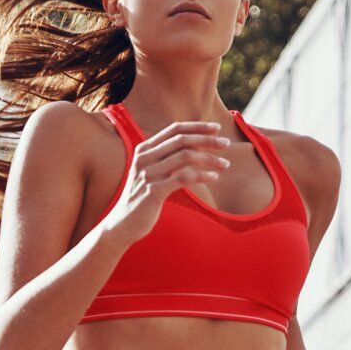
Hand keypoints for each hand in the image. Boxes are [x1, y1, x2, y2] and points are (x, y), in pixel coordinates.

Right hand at [104, 121, 231, 243]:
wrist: (123, 223)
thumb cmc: (143, 198)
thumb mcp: (152, 173)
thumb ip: (166, 159)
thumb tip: (193, 148)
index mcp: (145, 149)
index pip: (174, 129)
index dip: (197, 126)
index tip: (217, 128)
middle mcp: (145, 157)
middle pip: (182, 140)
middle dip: (207, 140)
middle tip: (227, 144)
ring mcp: (148, 173)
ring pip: (185, 156)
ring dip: (209, 159)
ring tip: (225, 164)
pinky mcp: (154, 191)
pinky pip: (183, 178)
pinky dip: (201, 176)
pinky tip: (213, 177)